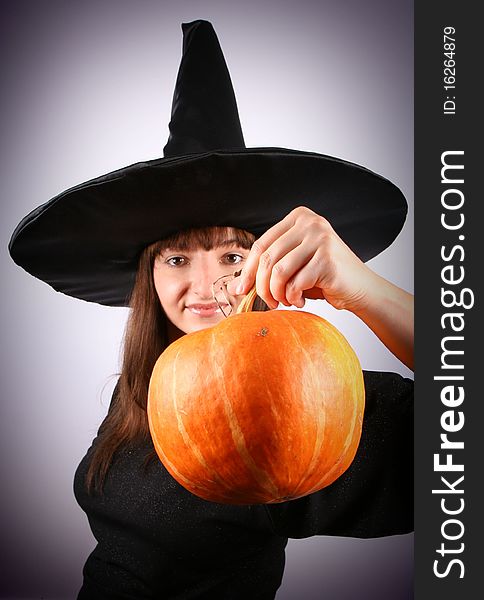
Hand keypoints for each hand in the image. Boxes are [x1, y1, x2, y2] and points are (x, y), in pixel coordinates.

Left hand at [226, 206, 413, 369]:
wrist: (360, 289)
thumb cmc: (324, 278)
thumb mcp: (294, 264)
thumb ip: (270, 265)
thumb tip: (236, 287)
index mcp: (299, 217)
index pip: (261, 244)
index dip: (248, 271)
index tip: (241, 290)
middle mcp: (310, 222)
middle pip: (267, 258)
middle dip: (262, 286)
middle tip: (269, 302)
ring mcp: (320, 239)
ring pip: (278, 271)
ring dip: (277, 294)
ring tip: (286, 301)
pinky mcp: (327, 259)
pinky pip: (295, 283)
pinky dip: (293, 298)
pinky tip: (301, 301)